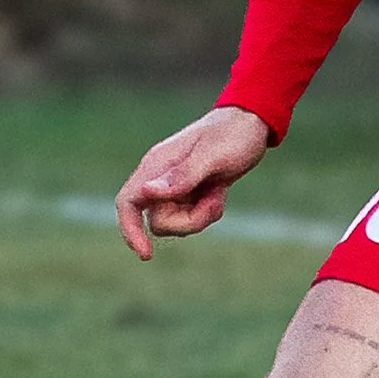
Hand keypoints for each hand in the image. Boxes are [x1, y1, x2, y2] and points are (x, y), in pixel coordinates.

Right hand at [115, 105, 271, 260]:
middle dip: (187, 221)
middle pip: (157, 221)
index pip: (127, 203)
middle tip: (214, 201)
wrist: (251, 123)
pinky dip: (207, 212)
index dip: (130, 230)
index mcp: (157, 166)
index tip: (146, 254)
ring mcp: (173, 187)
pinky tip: (220, 192)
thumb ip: (181, 177)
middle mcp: (159, 178)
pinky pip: (190, 218)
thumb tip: (147, 193)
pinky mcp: (187, 193)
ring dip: (201, 217)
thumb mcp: (212, 157)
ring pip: (174, 223)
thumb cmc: (232, 135)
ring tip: (219, 193)